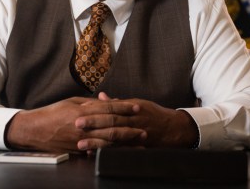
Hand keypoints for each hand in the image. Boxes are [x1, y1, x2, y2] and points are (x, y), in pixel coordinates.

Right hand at [5, 96, 144, 152]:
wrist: (35, 130)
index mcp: (82, 111)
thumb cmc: (52, 112)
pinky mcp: (78, 150)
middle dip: (129, 128)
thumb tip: (109, 101)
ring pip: (108, 141)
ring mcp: (81, 140)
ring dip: (125, 143)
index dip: (123, 108)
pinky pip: (98, 151)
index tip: (135, 107)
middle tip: (143, 129)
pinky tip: (121, 153)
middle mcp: (83, 126)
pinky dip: (111, 151)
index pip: (107, 108)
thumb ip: (91, 103)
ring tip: (138, 143)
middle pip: (111, 126)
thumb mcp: (72, 102)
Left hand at [73, 92, 197, 149]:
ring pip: (114, 138)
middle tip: (77, 124)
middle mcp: (133, 121)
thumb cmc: (152, 113)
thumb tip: (101, 96)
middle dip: (94, 123)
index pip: (111, 107)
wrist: (172, 128)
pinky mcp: (137, 147)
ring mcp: (135, 135)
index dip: (96, 108)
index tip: (81, 109)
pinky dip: (106, 152)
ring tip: (81, 143)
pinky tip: (94, 153)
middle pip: (111, 122)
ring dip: (97, 141)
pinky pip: (120, 150)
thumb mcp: (137, 103)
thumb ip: (117, 102)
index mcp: (131, 108)